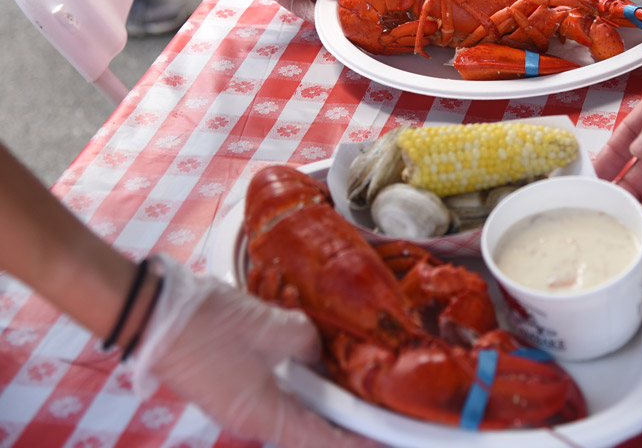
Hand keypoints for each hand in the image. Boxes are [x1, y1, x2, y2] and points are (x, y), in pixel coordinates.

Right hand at [130, 255, 374, 447]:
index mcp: (263, 416)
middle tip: (372, 404)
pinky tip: (313, 355)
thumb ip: (306, 341)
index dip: (354, 443)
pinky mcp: (228, 382)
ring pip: (290, 404)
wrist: (152, 314)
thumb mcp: (271, 329)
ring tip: (350, 380)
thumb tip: (316, 348)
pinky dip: (297, 376)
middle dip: (340, 417)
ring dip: (318, 393)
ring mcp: (236, 401)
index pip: (319, 440)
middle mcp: (250, 418)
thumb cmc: (208, 327)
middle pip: (307, 426)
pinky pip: (273, 387)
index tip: (381, 442)